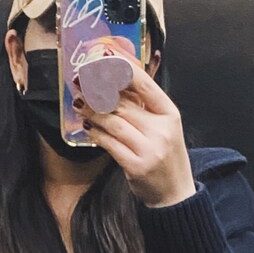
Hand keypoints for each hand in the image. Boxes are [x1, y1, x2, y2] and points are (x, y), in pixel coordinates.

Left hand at [72, 58, 197, 208]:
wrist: (175, 194)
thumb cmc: (166, 157)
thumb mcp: (164, 127)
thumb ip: (145, 107)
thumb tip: (114, 83)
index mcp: (170, 114)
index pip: (145, 84)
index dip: (122, 69)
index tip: (103, 58)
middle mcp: (161, 129)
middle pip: (123, 103)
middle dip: (97, 90)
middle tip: (79, 82)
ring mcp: (149, 149)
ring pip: (113, 122)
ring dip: (92, 111)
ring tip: (79, 103)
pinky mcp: (136, 166)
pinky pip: (109, 144)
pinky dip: (96, 133)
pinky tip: (87, 126)